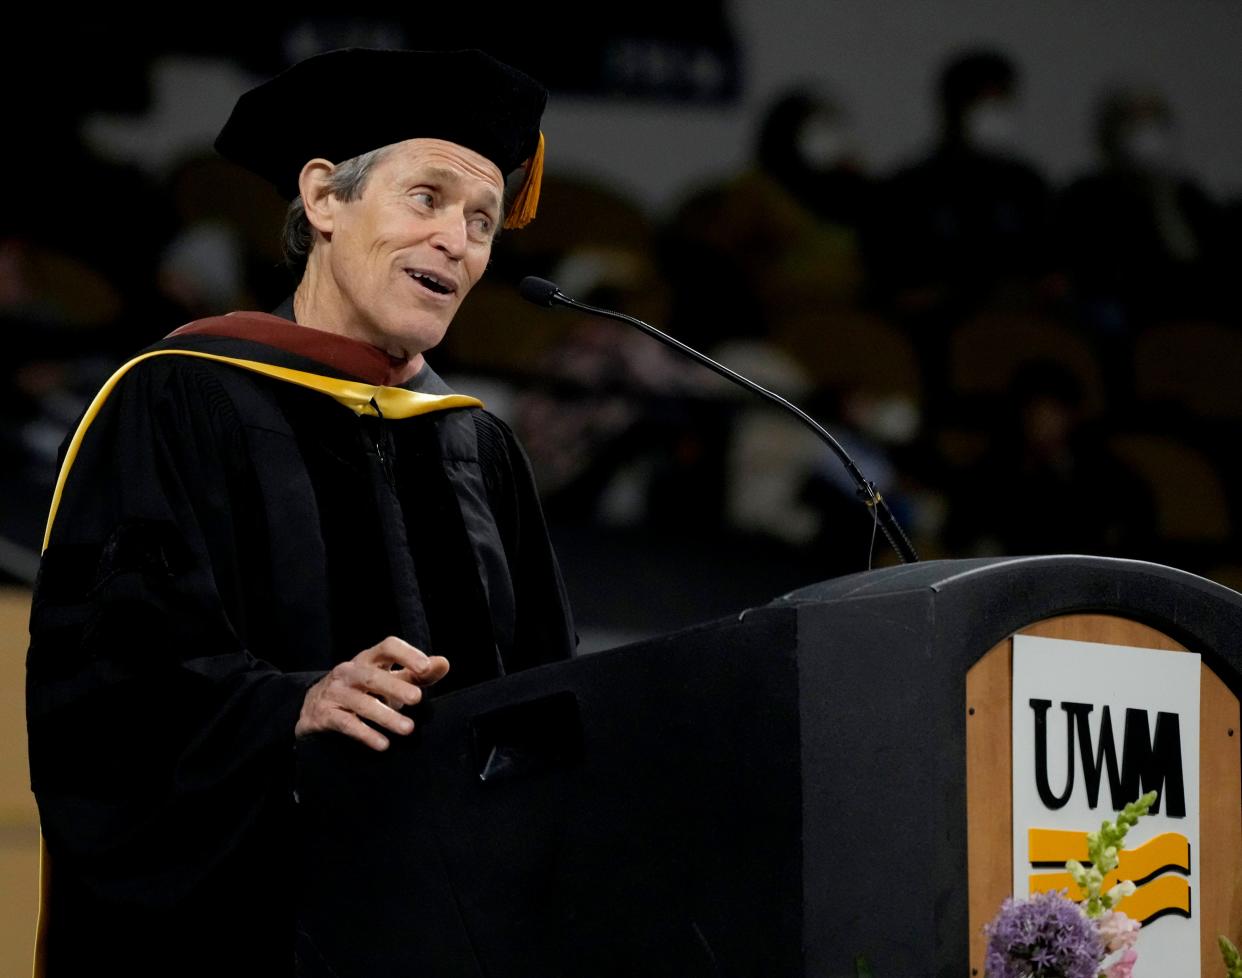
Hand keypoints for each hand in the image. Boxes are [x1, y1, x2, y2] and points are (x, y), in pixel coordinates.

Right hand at [296, 637, 449, 749]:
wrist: (314, 706)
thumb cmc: (363, 689)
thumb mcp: (388, 677)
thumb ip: (416, 673)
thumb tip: (444, 663)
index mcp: (369, 659)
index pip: (387, 647)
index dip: (406, 654)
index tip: (426, 667)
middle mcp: (350, 671)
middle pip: (372, 676)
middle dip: (395, 687)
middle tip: (417, 698)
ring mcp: (335, 692)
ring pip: (361, 703)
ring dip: (385, 716)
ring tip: (408, 729)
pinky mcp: (325, 714)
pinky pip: (346, 724)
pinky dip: (365, 734)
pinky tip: (383, 744)